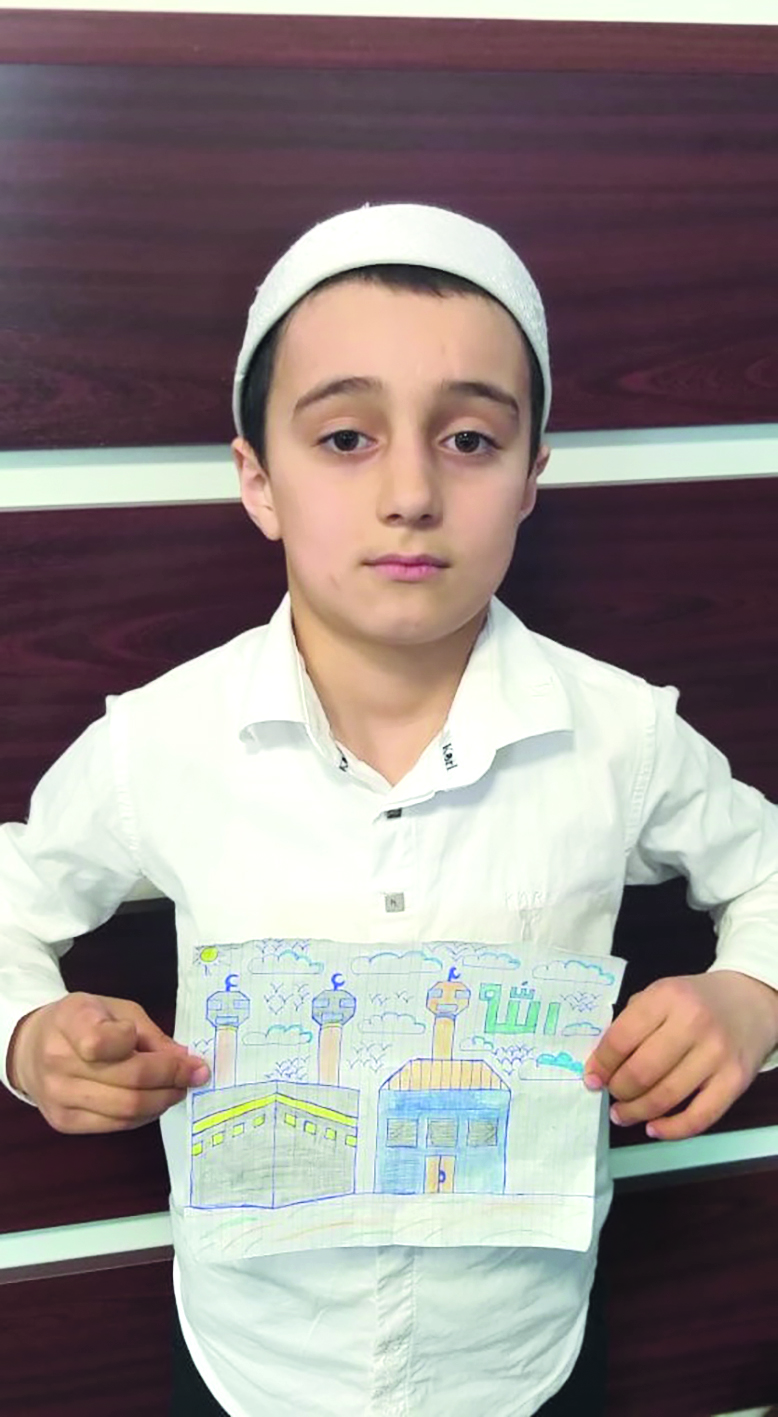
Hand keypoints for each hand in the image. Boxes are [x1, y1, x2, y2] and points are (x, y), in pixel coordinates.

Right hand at [7, 992, 209, 1133]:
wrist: (32, 1047)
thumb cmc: (83, 1020)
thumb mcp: (115, 1009)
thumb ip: (149, 1033)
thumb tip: (184, 1060)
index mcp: (70, 1020)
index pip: (105, 1042)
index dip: (146, 1048)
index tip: (180, 1053)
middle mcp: (57, 1060)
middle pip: (128, 1080)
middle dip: (172, 1079)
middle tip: (195, 1075)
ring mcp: (58, 1096)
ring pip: (126, 1109)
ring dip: (162, 1101)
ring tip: (178, 1089)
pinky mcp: (63, 1122)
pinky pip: (116, 1126)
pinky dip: (144, 1116)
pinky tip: (154, 1102)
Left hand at [583, 970, 777, 1140]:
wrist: (750, 1001)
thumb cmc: (696, 1001)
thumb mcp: (661, 993)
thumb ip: (631, 1021)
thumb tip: (601, 1064)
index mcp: (667, 997)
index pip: (622, 1038)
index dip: (601, 1064)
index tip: (591, 1078)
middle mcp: (693, 1023)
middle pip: (642, 1072)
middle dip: (618, 1090)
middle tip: (611, 1094)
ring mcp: (717, 1054)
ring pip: (666, 1097)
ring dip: (637, 1112)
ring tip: (623, 1114)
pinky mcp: (735, 1080)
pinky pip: (699, 1117)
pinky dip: (671, 1130)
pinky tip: (653, 1128)